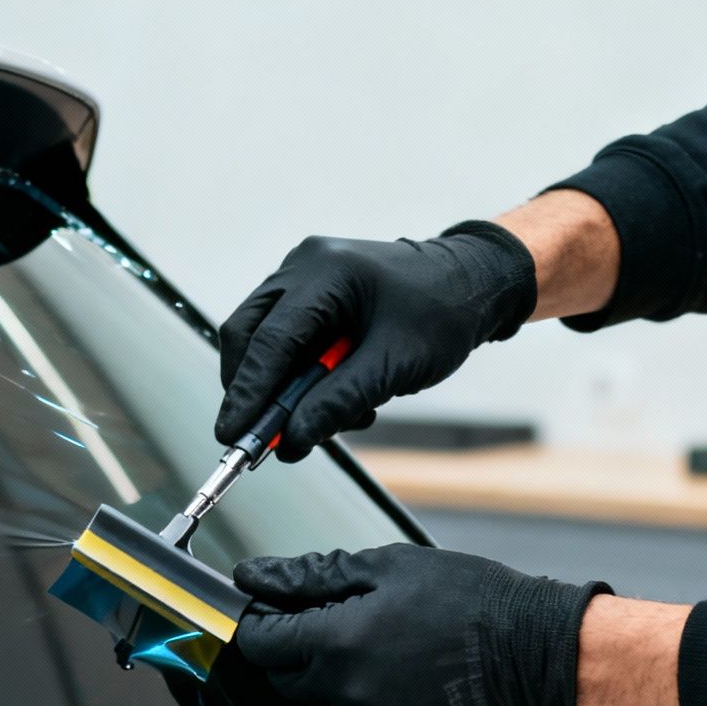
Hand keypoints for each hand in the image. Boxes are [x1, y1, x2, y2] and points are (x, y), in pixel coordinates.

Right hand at [214, 223, 535, 461]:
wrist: (473, 284)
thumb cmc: (442, 315)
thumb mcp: (394, 365)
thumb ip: (339, 401)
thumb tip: (293, 439)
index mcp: (325, 273)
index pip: (270, 340)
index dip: (248, 393)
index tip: (233, 435)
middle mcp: (304, 267)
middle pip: (249, 334)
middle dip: (251, 390)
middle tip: (259, 437)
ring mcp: (304, 276)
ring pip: (264, 339)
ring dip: (283, 387)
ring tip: (323, 418)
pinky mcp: (312, 293)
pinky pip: (288, 339)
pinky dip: (301, 375)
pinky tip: (338, 395)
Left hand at [234, 545, 608, 705]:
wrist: (531, 649)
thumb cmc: (469, 600)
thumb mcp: (385, 567)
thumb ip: (311, 575)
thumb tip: (256, 576)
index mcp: (336, 643)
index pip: (260, 644)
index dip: (259, 621)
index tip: (272, 606)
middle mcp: (347, 690)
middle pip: (286, 678)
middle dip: (294, 649)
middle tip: (330, 616)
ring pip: (326, 699)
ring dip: (335, 671)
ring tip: (381, 636)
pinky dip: (370, 691)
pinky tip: (404, 664)